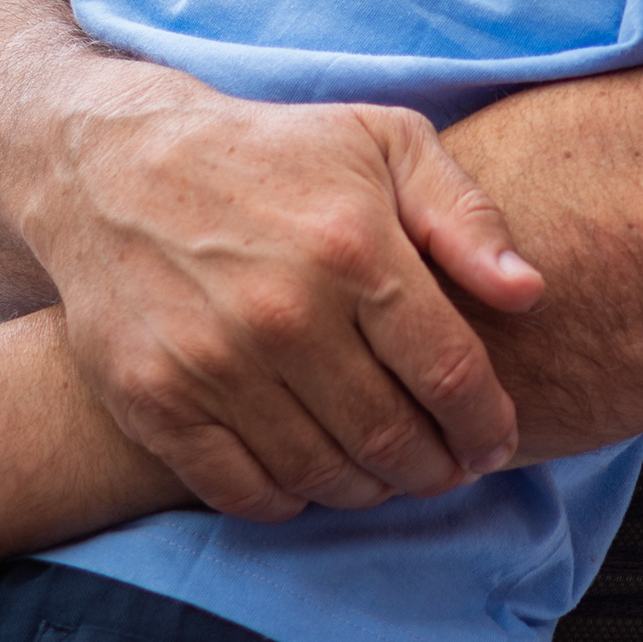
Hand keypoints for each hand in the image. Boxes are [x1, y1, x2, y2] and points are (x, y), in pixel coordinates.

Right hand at [30, 84, 542, 520]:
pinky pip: (244, 491)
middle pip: (392, 438)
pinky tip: (312, 474)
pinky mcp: (155, 402)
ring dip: (371, 489)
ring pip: (324, 475)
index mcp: (352, 247)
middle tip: (449, 466)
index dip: (486, 424)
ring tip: (389, 471)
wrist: (113, 165)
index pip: (450, 374)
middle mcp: (284, 314)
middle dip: (438, 467)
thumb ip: (466, 216)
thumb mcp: (384, 142)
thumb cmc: (273, 153)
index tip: (497, 440)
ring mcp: (213, 364)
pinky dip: (290, 499)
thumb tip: (529, 293)